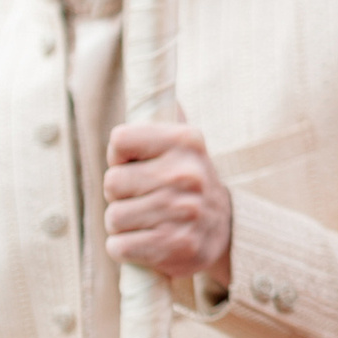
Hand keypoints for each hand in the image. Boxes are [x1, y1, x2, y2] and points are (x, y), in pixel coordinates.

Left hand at [104, 124, 231, 287]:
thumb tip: (162, 88)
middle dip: (121, 195)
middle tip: (146, 198)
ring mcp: (183, 212)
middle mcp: (187, 174)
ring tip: (149, 220)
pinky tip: (150, 242)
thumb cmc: (190, 185)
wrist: (225, 232)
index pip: (119, 140)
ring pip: (113, 217)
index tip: (138, 165)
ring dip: (124, 224)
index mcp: (186, 141)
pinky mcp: (176, 246)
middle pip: (112, 182)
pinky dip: (126, 249)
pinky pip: (119, 247)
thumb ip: (167, 119)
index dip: (121, 157)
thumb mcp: (186, 147)